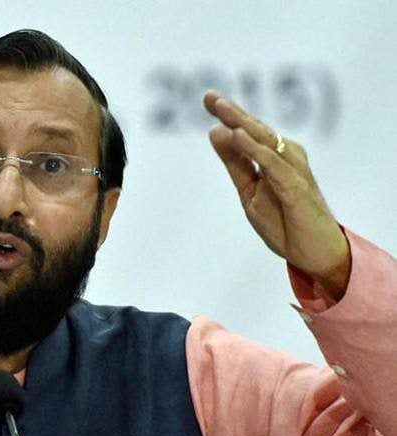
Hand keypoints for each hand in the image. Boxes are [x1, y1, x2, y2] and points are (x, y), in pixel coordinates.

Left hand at [203, 91, 350, 298]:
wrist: (313, 253)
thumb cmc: (284, 221)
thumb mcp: (249, 189)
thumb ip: (235, 161)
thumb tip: (215, 131)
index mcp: (273, 156)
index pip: (248, 130)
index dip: (229, 114)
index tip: (208, 97)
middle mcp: (286, 156)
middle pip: (255, 129)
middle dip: (232, 112)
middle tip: (210, 96)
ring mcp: (293, 170)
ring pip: (264, 141)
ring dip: (242, 123)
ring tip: (222, 108)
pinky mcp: (296, 187)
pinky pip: (273, 164)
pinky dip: (255, 150)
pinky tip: (238, 136)